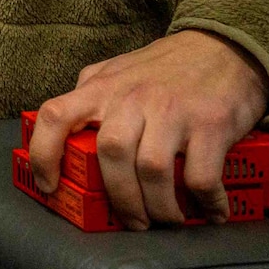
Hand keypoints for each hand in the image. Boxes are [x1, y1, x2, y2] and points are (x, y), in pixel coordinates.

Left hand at [26, 30, 268, 228]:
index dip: (44, 154)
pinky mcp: (211, 125)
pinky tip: (210, 212)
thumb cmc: (165, 67)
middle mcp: (133, 97)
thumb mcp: (117, 71)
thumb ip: (91, 95)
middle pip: (111, 155)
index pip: (55, 115)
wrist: (224, 47)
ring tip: (166, 220)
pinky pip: (201, 177)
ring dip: (159, 208)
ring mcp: (172, 111)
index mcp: (102, 88)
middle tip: (132, 221)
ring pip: (152, 170)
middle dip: (120, 198)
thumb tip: (64, 128)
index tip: (50, 187)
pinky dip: (206, 203)